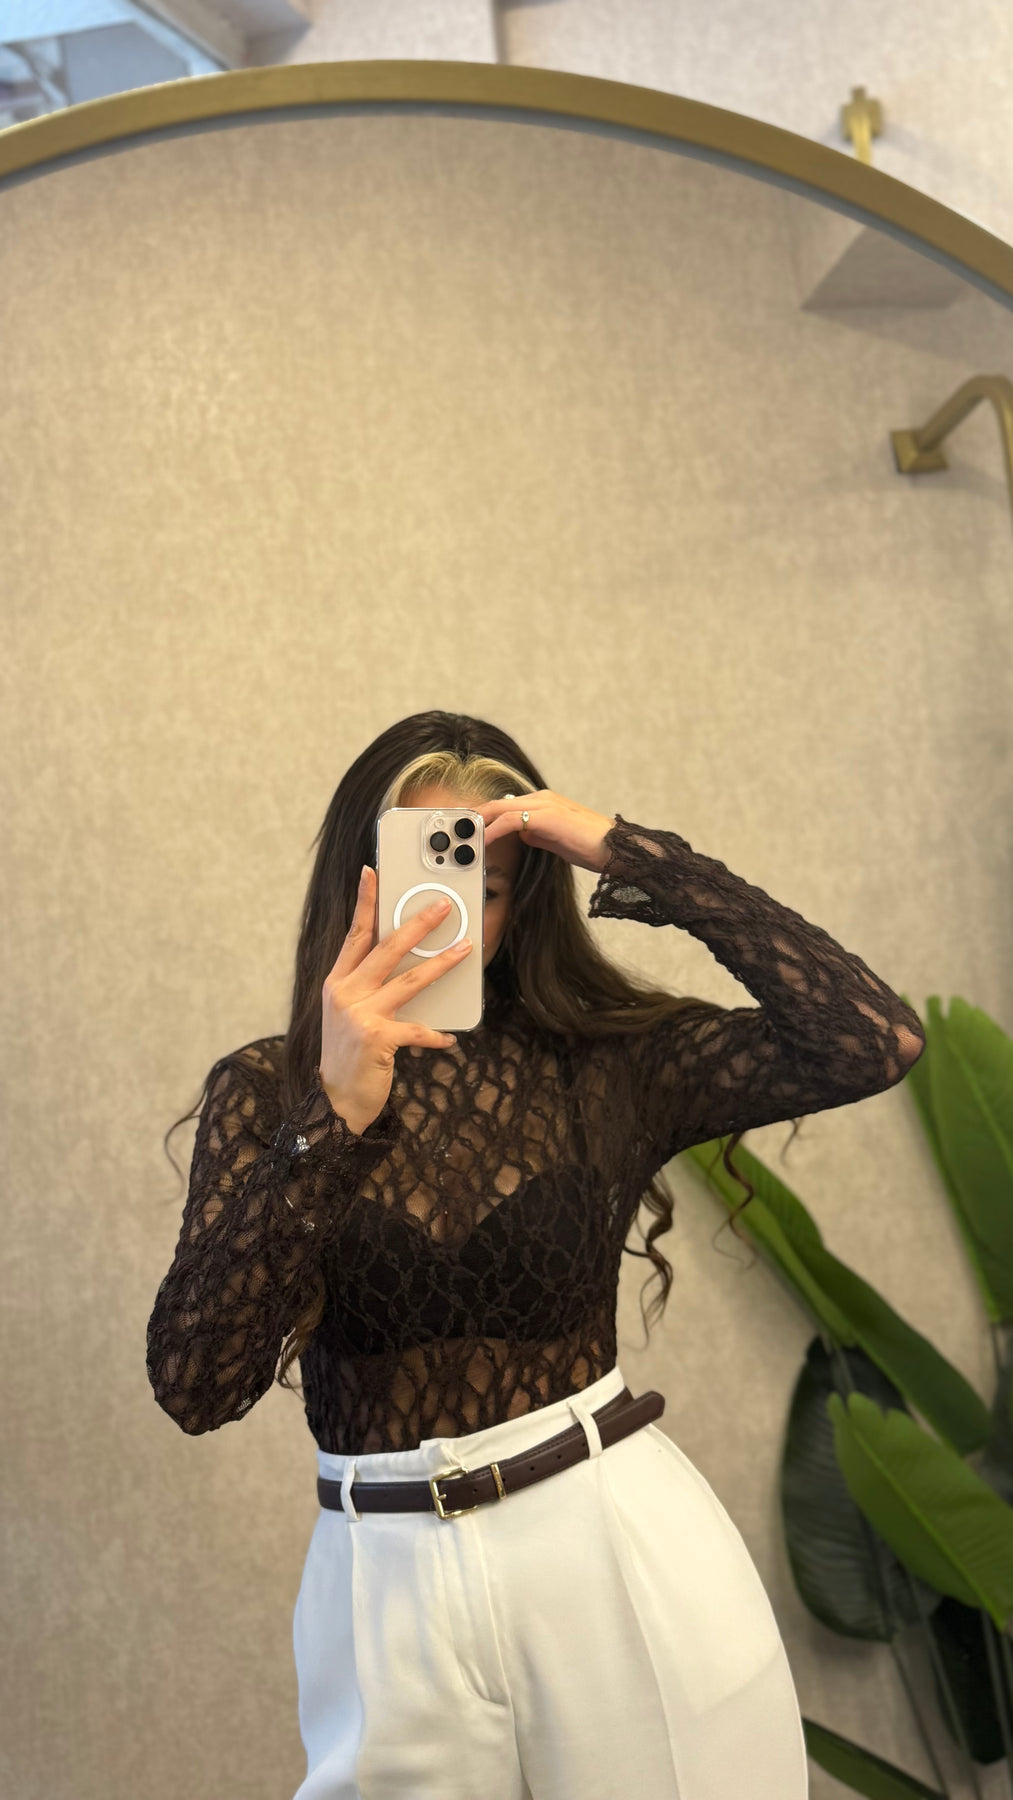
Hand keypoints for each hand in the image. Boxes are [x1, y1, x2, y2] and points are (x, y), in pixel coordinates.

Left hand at [474, 790, 614, 874]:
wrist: (617, 848)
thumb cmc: (592, 847)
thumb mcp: (557, 841)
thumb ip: (538, 835)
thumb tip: (521, 835)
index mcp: (543, 803)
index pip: (504, 807)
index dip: (483, 818)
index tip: (466, 831)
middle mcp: (541, 799)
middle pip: (496, 804)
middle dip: (474, 818)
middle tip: (454, 833)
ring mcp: (544, 805)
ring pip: (499, 809)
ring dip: (478, 825)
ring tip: (461, 840)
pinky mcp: (547, 816)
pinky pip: (510, 821)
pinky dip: (492, 831)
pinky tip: (481, 843)